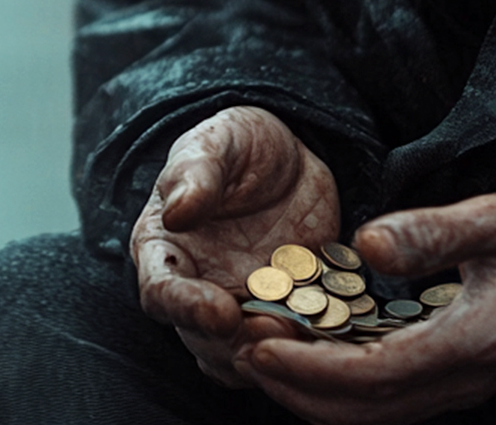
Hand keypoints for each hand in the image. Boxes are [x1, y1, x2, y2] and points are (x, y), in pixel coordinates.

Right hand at [131, 106, 341, 387]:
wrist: (291, 161)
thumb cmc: (239, 144)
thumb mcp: (219, 141)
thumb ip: (195, 173)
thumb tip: (177, 211)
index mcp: (166, 251)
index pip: (161, 293)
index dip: (186, 309)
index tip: (220, 313)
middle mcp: (198, 289)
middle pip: (203, 338)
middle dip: (237, 344)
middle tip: (275, 329)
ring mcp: (242, 307)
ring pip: (243, 355)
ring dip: (272, 354)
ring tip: (304, 335)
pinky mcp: (285, 315)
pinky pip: (291, 347)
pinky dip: (309, 347)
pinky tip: (334, 332)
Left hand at [239, 184, 495, 424]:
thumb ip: (434, 230)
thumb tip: (366, 240)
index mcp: (475, 339)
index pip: (376, 375)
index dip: (311, 368)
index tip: (260, 344)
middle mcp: (467, 377)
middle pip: (366, 409)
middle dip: (297, 388)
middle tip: (243, 352)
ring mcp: (462, 383)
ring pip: (374, 411)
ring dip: (312, 391)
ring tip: (261, 354)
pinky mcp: (454, 375)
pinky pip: (388, 396)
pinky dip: (340, 383)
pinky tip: (309, 352)